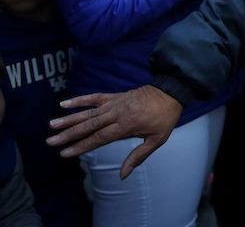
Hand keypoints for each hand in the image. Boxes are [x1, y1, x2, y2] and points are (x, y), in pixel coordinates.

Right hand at [47, 85, 182, 178]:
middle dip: (69, 134)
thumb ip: (138, 156)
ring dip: (69, 118)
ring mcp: (115, 103)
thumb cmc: (164, 118)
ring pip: (88, 112)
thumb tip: (122, 175)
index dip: (81, 146)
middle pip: (89, 125)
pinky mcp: (115, 96)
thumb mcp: (157, 139)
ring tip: (52, 125)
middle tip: (50, 142)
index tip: (65, 153)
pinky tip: (64, 104)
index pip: (99, 138)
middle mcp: (117, 113)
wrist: (171, 91)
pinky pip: (94, 97)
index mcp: (126, 125)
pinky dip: (79, 100)